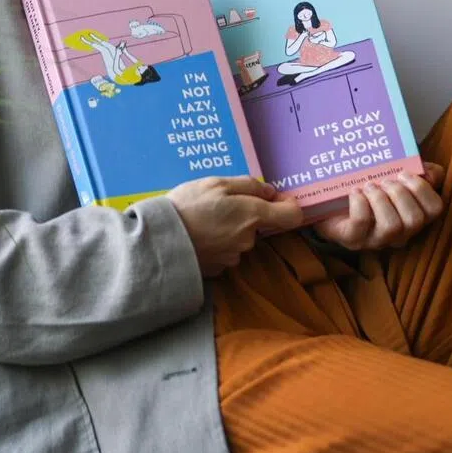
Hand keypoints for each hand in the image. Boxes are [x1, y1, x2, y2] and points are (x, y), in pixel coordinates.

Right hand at [168, 176, 303, 276]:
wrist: (159, 242)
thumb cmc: (188, 206)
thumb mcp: (216, 183)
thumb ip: (248, 185)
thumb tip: (270, 191)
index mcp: (253, 215)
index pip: (292, 215)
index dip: (287, 204)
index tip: (273, 197)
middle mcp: (248, 239)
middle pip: (258, 225)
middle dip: (242, 214)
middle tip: (216, 204)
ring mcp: (233, 257)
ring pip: (239, 238)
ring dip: (227, 228)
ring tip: (201, 219)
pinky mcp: (218, 268)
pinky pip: (223, 250)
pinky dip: (214, 242)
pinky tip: (197, 234)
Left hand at [314, 162, 445, 251]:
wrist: (329, 201)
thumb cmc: (368, 188)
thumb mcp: (394, 175)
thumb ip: (418, 170)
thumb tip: (431, 172)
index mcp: (412, 216)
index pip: (434, 209)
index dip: (423, 189)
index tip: (404, 173)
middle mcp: (399, 233)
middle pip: (414, 220)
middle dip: (400, 194)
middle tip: (385, 180)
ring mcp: (375, 240)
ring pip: (391, 226)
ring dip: (380, 199)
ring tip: (369, 186)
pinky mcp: (352, 239)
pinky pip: (361, 223)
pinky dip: (359, 203)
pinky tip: (354, 192)